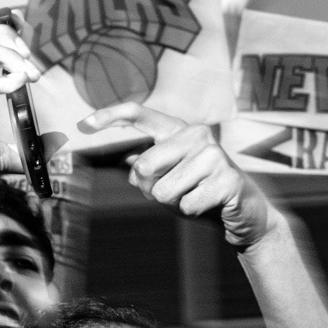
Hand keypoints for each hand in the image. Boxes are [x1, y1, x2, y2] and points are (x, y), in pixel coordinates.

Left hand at [81, 103, 274, 250]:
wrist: (244, 213)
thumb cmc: (199, 191)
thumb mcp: (168, 176)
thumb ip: (146, 164)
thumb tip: (123, 158)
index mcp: (178, 129)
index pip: (139, 114)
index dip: (109, 116)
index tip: (83, 125)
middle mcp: (197, 135)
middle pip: (143, 167)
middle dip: (151, 190)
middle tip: (174, 193)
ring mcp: (215, 156)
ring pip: (163, 191)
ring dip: (174, 204)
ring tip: (194, 197)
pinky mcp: (228, 180)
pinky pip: (187, 206)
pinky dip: (192, 213)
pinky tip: (208, 206)